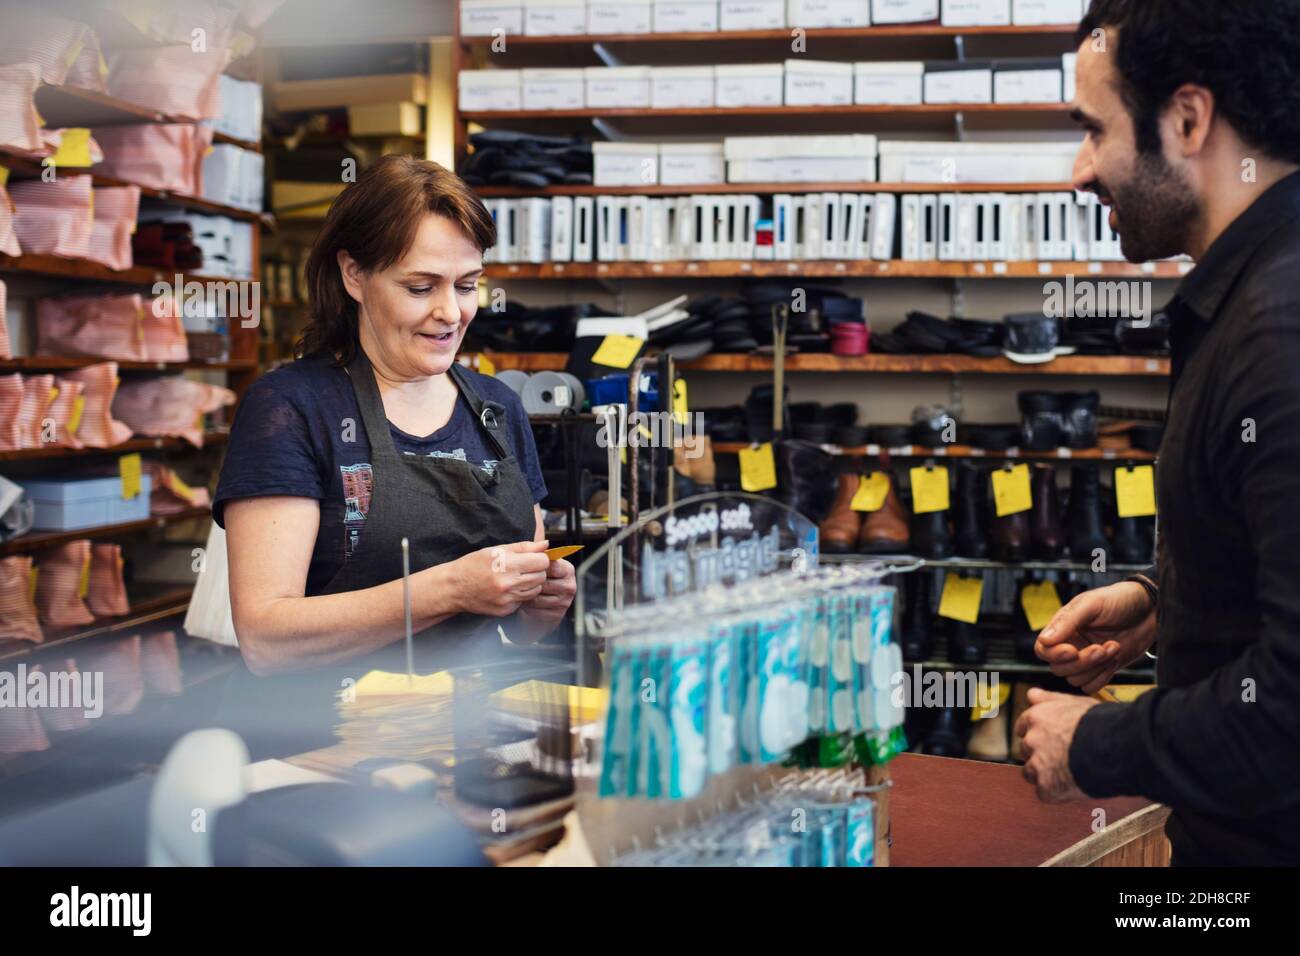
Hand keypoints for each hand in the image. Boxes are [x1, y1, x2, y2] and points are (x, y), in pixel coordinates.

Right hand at [451, 540, 549, 617]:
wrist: (454, 588)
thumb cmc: (474, 565)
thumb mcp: (497, 550)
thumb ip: (524, 547)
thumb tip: (545, 544)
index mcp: (507, 564)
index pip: (542, 562)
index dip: (539, 558)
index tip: (532, 558)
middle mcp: (508, 584)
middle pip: (541, 576)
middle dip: (536, 570)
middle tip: (523, 568)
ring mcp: (507, 599)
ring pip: (536, 590)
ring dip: (531, 583)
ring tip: (515, 578)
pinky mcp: (505, 610)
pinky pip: (524, 601)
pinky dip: (521, 594)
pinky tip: (508, 589)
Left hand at [519, 551, 576, 628]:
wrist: (538, 606)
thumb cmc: (536, 581)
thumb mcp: (537, 565)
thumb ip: (538, 551)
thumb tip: (543, 539)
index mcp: (567, 569)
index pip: (551, 565)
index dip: (536, 567)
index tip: (525, 567)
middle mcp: (570, 585)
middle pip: (545, 581)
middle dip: (530, 581)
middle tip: (519, 580)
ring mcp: (564, 601)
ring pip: (539, 596)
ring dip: (527, 593)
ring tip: (521, 590)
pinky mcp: (556, 614)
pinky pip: (537, 608)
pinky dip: (528, 605)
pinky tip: (525, 601)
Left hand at [1014, 688, 1098, 802]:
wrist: (1113, 748)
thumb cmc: (1099, 724)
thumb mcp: (1074, 702)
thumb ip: (1049, 699)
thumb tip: (1032, 694)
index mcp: (1036, 718)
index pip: (1023, 727)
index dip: (1036, 734)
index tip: (1047, 739)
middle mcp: (1031, 740)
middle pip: (1027, 750)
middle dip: (1040, 754)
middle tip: (1063, 756)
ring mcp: (1037, 764)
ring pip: (1031, 773)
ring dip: (1045, 774)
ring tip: (1069, 772)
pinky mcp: (1047, 787)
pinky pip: (1045, 793)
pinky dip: (1056, 792)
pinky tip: (1072, 786)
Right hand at [1035, 581, 1156, 694]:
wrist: (1151, 609)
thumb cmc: (1120, 600)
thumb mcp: (1092, 604)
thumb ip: (1067, 622)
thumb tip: (1045, 640)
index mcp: (1063, 627)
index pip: (1043, 649)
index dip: (1055, 654)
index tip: (1073, 650)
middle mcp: (1071, 644)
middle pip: (1059, 668)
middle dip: (1082, 661)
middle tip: (1103, 647)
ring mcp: (1086, 658)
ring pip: (1075, 679)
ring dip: (1096, 667)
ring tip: (1114, 647)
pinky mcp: (1102, 669)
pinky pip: (1091, 685)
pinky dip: (1102, 677)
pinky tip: (1115, 659)